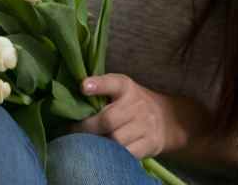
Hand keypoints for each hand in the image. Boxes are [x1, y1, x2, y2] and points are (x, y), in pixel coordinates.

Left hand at [77, 74, 196, 159]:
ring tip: (86, 143)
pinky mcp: (150, 143)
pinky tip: (103, 153)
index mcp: (125, 87)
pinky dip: (113, 155)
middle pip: (108, 119)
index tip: (83, 87)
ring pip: (116, 140)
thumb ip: (100, 91)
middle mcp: (136, 105)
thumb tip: (72, 99)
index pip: (112, 83)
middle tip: (73, 132)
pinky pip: (127, 153)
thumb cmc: (131, 103)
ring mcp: (145, 125)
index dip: (98, 84)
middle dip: (87, 128)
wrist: (166, 118)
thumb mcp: (119, 90)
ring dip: (98, 143)